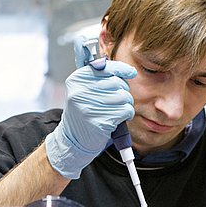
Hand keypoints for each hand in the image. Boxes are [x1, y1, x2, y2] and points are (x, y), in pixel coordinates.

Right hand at [45, 60, 136, 178]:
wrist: (74, 139)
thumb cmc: (84, 112)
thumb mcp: (85, 90)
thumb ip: (100, 78)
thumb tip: (127, 71)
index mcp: (77, 80)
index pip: (105, 67)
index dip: (122, 69)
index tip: (131, 73)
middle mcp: (80, 92)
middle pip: (117, 83)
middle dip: (124, 91)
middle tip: (119, 100)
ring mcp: (89, 107)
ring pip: (124, 97)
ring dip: (126, 104)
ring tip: (117, 111)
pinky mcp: (99, 122)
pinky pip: (125, 111)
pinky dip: (127, 115)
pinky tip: (118, 119)